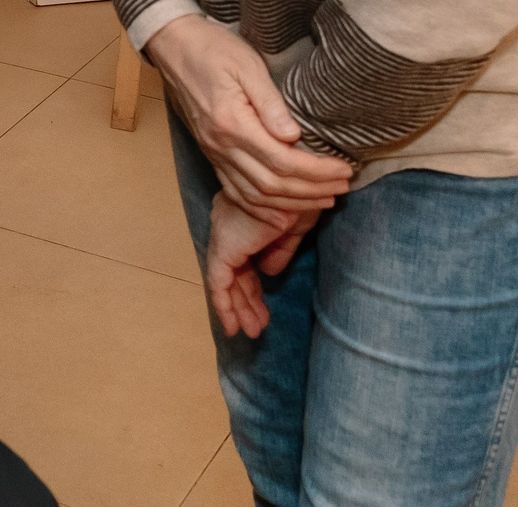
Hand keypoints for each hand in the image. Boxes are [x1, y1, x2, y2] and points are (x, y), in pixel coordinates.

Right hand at [143, 16, 352, 211]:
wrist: (174, 46)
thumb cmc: (213, 49)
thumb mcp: (247, 65)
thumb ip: (270, 102)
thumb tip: (293, 136)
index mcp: (232, 123)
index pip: (282, 160)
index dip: (317, 171)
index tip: (344, 169)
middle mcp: (220, 145)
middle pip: (271, 185)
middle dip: (312, 191)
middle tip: (342, 188)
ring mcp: (213, 152)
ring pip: (255, 195)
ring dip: (291, 204)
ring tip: (323, 200)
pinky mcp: (210, 154)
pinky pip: (236, 192)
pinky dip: (262, 207)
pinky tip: (282, 209)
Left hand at [204, 193, 312, 338]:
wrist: (297, 186)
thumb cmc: (300, 198)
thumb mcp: (293, 228)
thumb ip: (280, 250)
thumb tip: (269, 273)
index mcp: (243, 217)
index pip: (243, 257)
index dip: (252, 283)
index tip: (261, 305)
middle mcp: (228, 225)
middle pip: (234, 271)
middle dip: (246, 300)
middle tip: (258, 325)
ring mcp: (224, 235)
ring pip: (224, 279)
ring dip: (238, 307)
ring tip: (252, 331)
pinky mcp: (224, 247)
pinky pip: (217, 281)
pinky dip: (223, 303)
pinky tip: (232, 324)